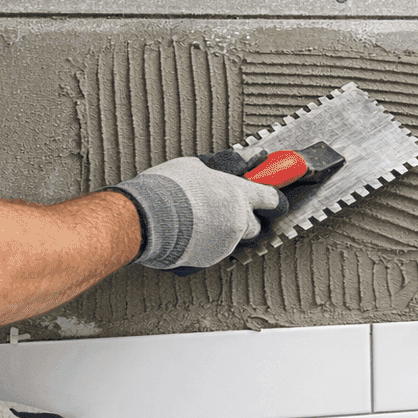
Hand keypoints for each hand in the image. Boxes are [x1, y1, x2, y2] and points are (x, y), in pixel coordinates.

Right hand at [111, 152, 286, 272]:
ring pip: (235, 240)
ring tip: (201, 216)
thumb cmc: (167, 189)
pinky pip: (214, 251)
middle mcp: (237, 222)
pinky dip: (207, 243)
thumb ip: (232, 164)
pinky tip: (189, 230)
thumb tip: (256, 156)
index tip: (269, 195)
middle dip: (247, 218)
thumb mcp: (201, 165)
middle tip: (227, 206)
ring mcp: (224, 244)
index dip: (273, 198)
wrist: (143, 219)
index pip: (273, 200)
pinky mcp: (207, 260)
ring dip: (225, 230)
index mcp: (239, 195)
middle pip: (257, 225)